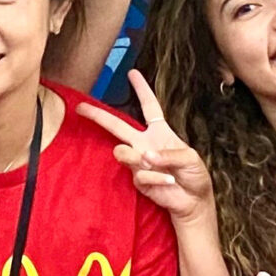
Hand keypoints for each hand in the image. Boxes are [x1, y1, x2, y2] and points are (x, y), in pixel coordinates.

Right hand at [89, 72, 213, 228]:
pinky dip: (156, 178)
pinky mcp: (138, 180)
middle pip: (117, 126)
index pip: (149, 106)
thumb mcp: (191, 158)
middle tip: (80, 108)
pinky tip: (167, 182)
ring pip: (121, 151)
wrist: (194, 201)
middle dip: (98, 115)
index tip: (132, 73)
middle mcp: (145, 144)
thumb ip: (170, 154)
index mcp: (160, 133)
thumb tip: (146, 155)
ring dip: (134, 157)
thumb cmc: (195, 175)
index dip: (141, 89)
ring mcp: (139, 162)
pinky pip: (139, 175)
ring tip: (149, 163)